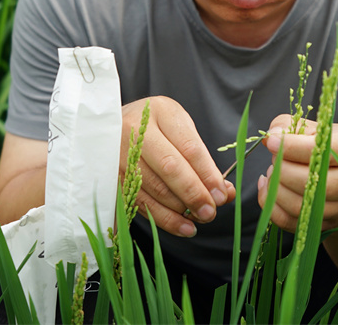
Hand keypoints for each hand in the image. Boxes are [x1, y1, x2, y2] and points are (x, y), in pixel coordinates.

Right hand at [120, 96, 235, 237]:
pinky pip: (140, 201)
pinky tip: (182, 226)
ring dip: (180, 209)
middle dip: (194, 194)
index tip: (221, 194)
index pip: (189, 147)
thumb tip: (224, 193)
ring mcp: (119, 152)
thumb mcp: (181, 131)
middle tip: (210, 211)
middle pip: (170, 167)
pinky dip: (163, 217)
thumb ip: (202, 160)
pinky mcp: (112, 175)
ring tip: (198, 219)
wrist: (112, 126)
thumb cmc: (157, 128)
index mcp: (161, 111)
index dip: (207, 174)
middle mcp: (136, 129)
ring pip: (154, 187)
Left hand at [256, 114, 337, 232]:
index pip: (322, 150)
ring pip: (300, 206)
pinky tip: (268, 188)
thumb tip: (271, 135)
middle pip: (311, 181)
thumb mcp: (316, 128)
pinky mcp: (327, 224)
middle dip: (282, 169)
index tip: (271, 142)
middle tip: (274, 158)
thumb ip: (291, 125)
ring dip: (276, 188)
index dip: (291, 146)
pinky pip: (290, 222)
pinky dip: (271, 206)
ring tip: (273, 172)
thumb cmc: (328, 148)